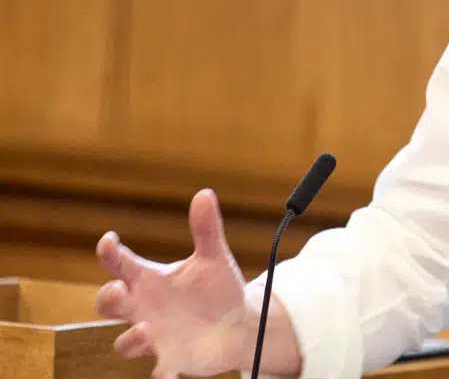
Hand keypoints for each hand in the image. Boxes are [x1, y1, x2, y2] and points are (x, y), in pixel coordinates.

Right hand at [94, 189, 250, 378]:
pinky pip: (157, 373)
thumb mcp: (213, 259)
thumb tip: (205, 194)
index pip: (121, 264)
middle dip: (107, 299)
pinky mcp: (169, 360)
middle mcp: (143, 309)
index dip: (110, 253)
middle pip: (108, 304)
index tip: (108, 241)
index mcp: (150, 280)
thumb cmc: (216, 289)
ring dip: (129, 338)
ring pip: (124, 342)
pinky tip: (167, 375)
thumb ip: (206, 229)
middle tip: (119, 291)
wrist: (236, 323)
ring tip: (146, 330)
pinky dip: (160, 376)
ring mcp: (152, 336)